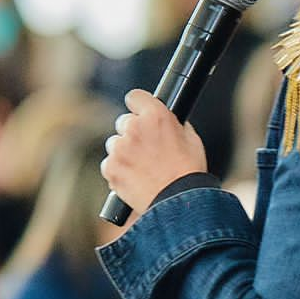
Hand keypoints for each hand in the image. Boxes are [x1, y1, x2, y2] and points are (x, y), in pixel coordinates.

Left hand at [100, 91, 207, 218]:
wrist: (179, 202)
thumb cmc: (189, 172)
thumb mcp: (190, 138)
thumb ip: (172, 124)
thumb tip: (165, 120)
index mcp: (156, 115)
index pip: (134, 96)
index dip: (137, 105)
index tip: (138, 112)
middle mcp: (134, 127)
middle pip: (123, 122)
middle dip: (132, 133)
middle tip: (146, 150)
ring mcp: (120, 148)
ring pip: (114, 144)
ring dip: (124, 152)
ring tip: (142, 168)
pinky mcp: (111, 167)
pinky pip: (109, 163)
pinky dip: (118, 171)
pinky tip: (134, 179)